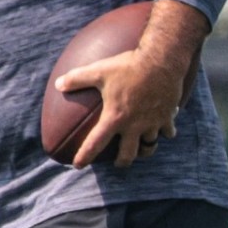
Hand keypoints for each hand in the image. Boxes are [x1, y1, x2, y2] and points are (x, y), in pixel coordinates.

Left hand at [53, 48, 179, 167]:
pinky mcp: (168, 116)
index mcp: (115, 118)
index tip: (78, 165)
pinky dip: (165, 131)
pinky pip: (168, 130)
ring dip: (145, 148)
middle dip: (122, 161)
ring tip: (141, 148)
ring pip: (150, 144)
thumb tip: (58, 85)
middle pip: (128, 154)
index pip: (96, 143)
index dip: (85, 155)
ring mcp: (153, 122)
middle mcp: (135, 125)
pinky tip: (164, 128)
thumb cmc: (127, 66)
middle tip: (118, 162)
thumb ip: (76, 79)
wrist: (161, 61)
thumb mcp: (98, 71)